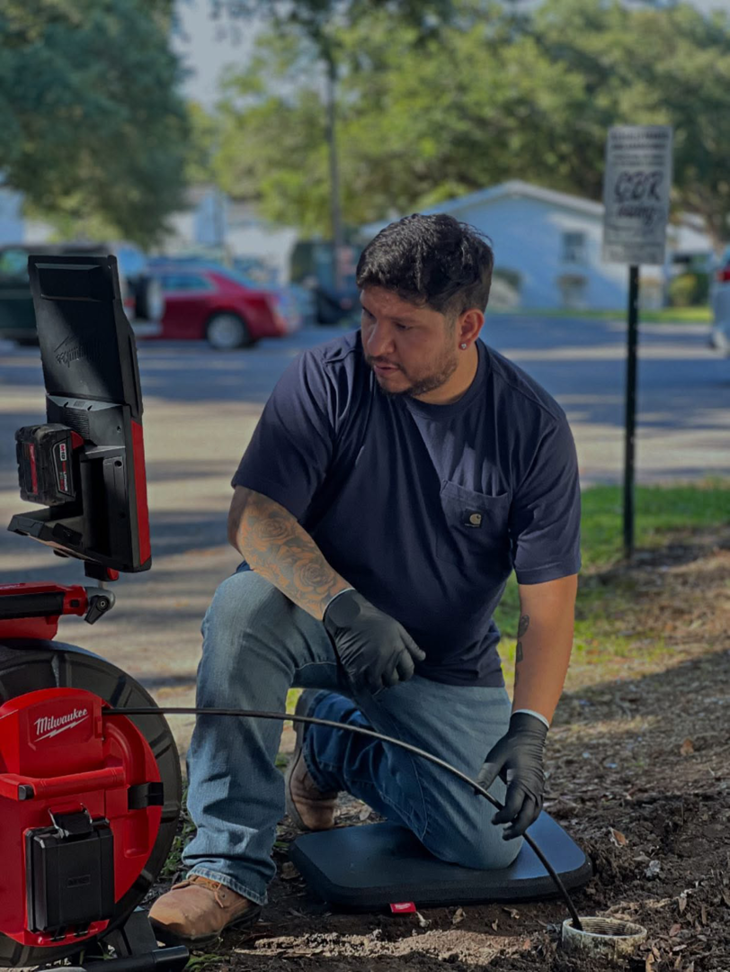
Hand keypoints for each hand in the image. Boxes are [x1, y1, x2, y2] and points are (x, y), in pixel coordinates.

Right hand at [323, 590, 425, 693]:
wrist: (350, 615)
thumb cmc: (375, 619)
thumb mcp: (397, 628)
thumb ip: (411, 644)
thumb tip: (423, 658)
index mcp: (398, 650)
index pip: (408, 671)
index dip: (406, 674)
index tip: (401, 673)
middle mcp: (386, 660)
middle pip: (393, 681)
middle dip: (391, 679)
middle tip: (386, 674)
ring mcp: (370, 666)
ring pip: (377, 686)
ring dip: (377, 684)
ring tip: (374, 678)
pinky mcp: (354, 669)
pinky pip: (361, 686)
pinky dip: (362, 687)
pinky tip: (362, 682)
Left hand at [476, 712, 547, 839]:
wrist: (528, 736)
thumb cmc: (510, 747)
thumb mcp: (494, 758)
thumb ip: (484, 776)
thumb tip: (474, 792)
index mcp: (520, 782)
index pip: (512, 809)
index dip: (502, 818)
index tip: (492, 820)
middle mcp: (532, 788)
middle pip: (527, 817)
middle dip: (516, 829)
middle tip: (503, 835)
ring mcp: (538, 789)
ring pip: (534, 815)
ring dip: (523, 825)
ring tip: (509, 831)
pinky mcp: (540, 788)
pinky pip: (537, 808)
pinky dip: (530, 817)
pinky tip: (520, 819)